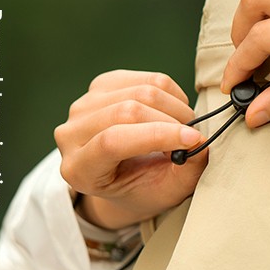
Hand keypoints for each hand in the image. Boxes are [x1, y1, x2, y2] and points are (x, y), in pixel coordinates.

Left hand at [54, 70, 206, 229]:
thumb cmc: (146, 188)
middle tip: (192, 137)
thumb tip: (199, 142)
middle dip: (172, 121)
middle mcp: (70, 135)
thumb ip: (186, 170)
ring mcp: (83, 105)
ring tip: (183, 127)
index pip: (112, 142)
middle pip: (127, 111)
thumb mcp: (168, 191)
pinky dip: (172, 94)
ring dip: (176, 107)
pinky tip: (173, 112)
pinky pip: (146, 78)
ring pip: (140, 90)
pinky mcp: (101, 85)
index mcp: (79, 170)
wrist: (128, 178)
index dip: (157, 136)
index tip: (194, 140)